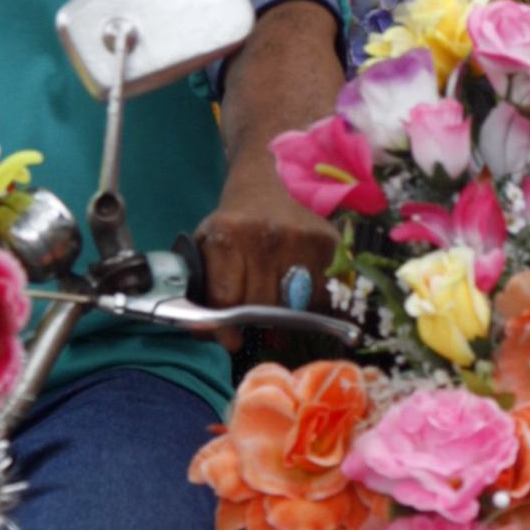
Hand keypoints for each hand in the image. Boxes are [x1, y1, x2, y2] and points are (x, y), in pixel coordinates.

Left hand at [191, 169, 336, 325]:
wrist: (258, 189)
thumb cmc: (227, 229)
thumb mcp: (203, 252)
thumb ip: (203, 293)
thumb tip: (213, 335)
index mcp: (227, 237)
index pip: (228, 298)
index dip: (227, 325)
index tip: (231, 340)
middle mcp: (264, 236)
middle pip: (262, 304)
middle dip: (254, 317)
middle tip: (252, 313)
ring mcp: (300, 237)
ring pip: (293, 303)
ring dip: (282, 311)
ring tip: (273, 297)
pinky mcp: (326, 240)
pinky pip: (320, 292)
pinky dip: (308, 299)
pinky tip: (296, 285)